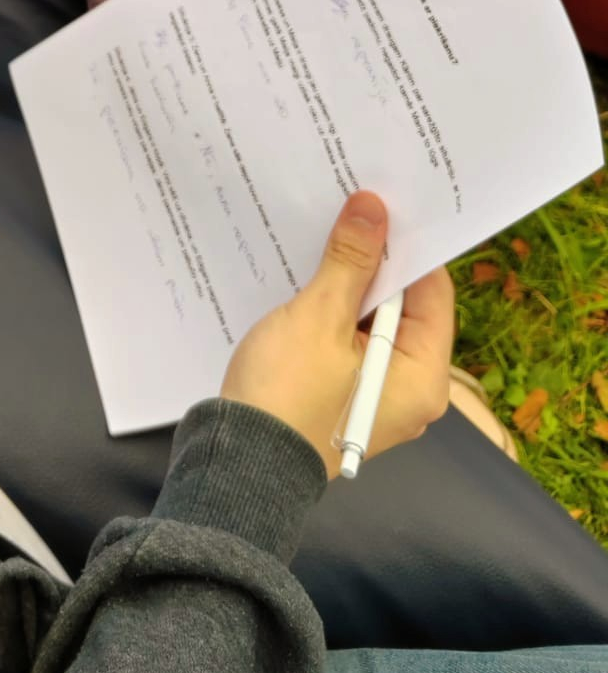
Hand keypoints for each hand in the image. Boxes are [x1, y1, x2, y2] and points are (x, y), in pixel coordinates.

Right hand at [220, 192, 453, 479]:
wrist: (239, 464)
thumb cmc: (287, 394)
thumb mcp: (318, 318)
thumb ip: (350, 262)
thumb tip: (373, 209)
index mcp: (423, 379)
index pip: (432, 294)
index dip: (406, 248)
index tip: (379, 208)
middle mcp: (410, 392)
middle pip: (403, 310)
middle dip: (374, 264)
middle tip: (348, 215)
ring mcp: (376, 398)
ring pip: (372, 325)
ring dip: (349, 287)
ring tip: (323, 243)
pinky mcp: (344, 398)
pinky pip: (349, 344)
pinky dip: (333, 315)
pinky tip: (307, 285)